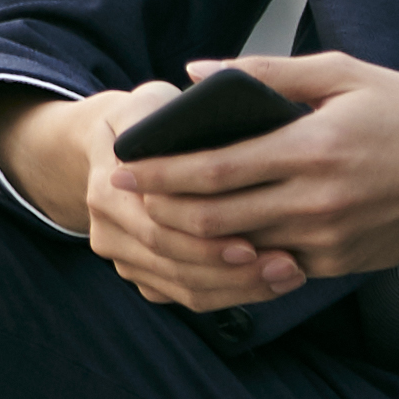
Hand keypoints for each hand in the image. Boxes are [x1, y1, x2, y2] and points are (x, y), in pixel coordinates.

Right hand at [0, 82, 285, 311]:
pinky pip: (188, 297)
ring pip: (183, 288)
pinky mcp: (144, 275)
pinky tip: (272, 284)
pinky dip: (230, 295)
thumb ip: (171, 111)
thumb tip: (211, 111)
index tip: (256, 240)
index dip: (206, 237)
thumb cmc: (148, 119)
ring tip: (289, 276)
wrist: (112, 150)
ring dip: (239, 288)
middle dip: (231, 270)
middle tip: (286, 265)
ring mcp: (124, 258)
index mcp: (109, 188)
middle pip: (173, 262)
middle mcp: (108, 230)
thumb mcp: (152, 102)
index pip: (158, 225)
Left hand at [103, 49, 398, 292]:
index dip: (160, 172)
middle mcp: (317, 202)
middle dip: (160, 209)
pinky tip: (214, 239)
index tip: (122, 166)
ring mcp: (328, 240)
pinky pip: (273, 265)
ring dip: (190, 238)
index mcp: (312, 149)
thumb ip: (265, 73)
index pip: (214, 170)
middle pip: (213, 220)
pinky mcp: (339, 264)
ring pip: (238, 249)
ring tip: (156, 218)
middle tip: (123, 198)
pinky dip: (238, 254)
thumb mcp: (342, 73)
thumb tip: (195, 73)